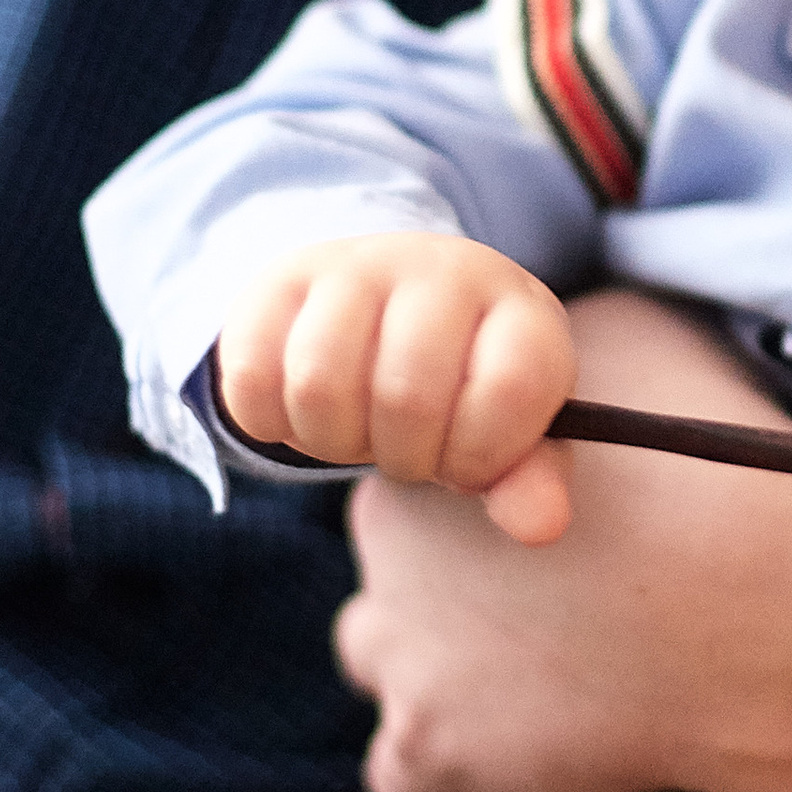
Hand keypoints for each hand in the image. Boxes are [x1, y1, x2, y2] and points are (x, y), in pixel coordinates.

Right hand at [216, 231, 576, 541]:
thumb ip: (527, 481)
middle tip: (405, 448)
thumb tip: (539, 527)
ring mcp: (358, 265)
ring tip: (355, 428)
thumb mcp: (507, 433)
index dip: (480, 455)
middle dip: (402, 456)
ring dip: (331, 441)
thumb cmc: (460, 388)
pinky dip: (271, 422)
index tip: (466, 458)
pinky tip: (302, 409)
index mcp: (519, 309)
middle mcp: (443, 270)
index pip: (511, 391)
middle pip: (406, 397)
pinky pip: (252, 374)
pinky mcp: (281, 277)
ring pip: (319, 382)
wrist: (390, 308)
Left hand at [335, 286, 791, 791]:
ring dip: (436, 675)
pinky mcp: (436, 745)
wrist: (742, 604)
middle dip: (448, 587)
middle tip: (547, 601)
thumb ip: (561, 351)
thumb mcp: (629, 339)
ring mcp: (405, 654)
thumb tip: (557, 356)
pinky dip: (448, 776)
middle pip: (391, 571)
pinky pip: (405, 780)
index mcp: (432, 456)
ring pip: (380, 665)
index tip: (547, 532)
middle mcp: (389, 552)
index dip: (479, 510)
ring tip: (531, 681)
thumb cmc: (703, 467)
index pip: (415, 484)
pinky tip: (518, 755)